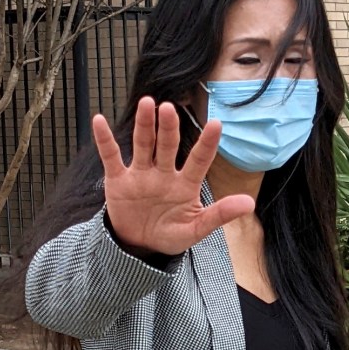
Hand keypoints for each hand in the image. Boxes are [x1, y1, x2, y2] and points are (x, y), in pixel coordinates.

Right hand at [93, 98, 254, 255]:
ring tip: (146, 103)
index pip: (198, 160)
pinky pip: (111, 157)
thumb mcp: (196, 229)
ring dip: (144, 124)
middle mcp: (164, 173)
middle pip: (167, 146)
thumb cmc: (171, 235)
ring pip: (143, 144)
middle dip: (168, 128)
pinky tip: (99, 121)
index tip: (217, 124)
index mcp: (185, 184)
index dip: (207, 144)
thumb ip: (219, 215)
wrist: (139, 246)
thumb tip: (249, 203)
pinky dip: (104, 140)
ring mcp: (141, 174)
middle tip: (168, 109)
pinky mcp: (119, 180)